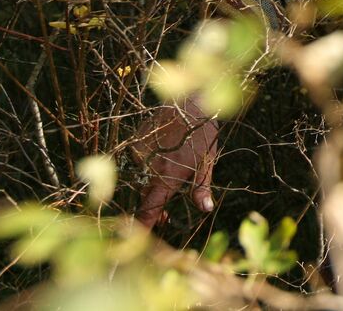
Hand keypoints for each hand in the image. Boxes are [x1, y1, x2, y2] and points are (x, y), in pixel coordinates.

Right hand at [132, 98, 218, 229]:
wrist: (189, 102)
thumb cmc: (202, 135)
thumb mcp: (206, 163)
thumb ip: (201, 188)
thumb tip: (206, 210)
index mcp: (167, 178)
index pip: (149, 211)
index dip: (144, 227)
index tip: (140, 241)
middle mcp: (149, 169)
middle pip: (144, 198)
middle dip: (153, 209)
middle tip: (166, 217)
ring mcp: (140, 156)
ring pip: (141, 180)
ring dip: (151, 186)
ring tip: (169, 178)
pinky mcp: (135, 144)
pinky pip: (138, 163)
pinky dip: (148, 166)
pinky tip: (163, 156)